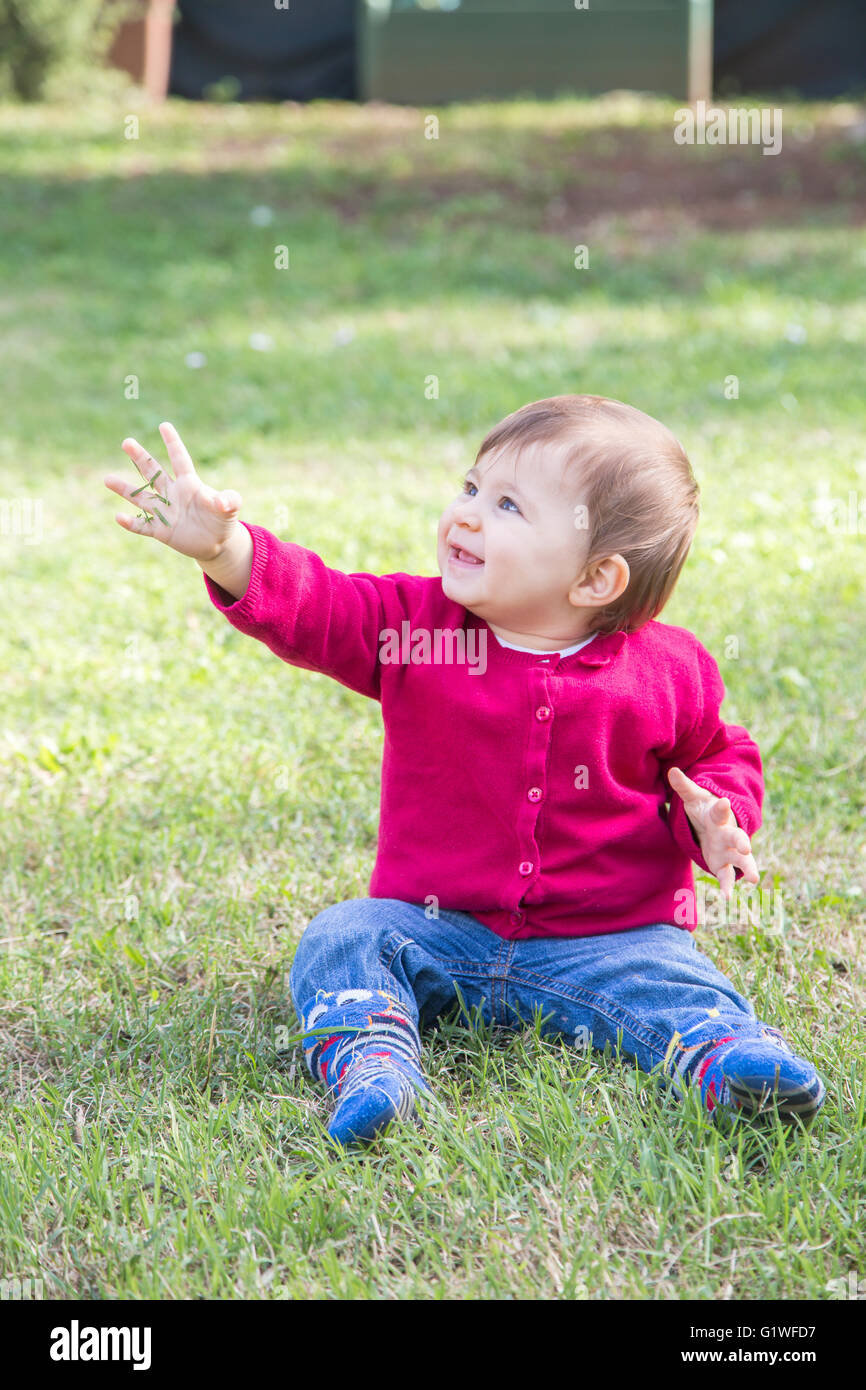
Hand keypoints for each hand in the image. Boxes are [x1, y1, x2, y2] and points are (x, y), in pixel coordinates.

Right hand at [104, 422, 242, 562]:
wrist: (216, 543)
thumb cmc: (222, 520)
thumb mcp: (230, 509)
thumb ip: (229, 501)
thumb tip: (223, 501)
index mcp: (189, 483)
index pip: (179, 459)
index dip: (173, 443)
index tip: (164, 425)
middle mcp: (172, 494)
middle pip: (153, 472)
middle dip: (141, 458)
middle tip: (126, 442)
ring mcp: (165, 512)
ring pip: (141, 497)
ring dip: (125, 489)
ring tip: (107, 479)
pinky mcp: (161, 531)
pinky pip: (143, 525)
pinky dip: (131, 523)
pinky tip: (119, 517)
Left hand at [667, 766, 758, 899]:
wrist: (714, 823)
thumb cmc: (703, 809)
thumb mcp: (693, 797)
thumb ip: (684, 786)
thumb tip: (671, 770)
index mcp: (719, 815)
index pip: (720, 810)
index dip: (721, 807)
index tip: (723, 802)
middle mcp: (728, 833)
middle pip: (737, 837)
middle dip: (741, 841)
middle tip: (746, 846)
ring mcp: (728, 850)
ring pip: (741, 859)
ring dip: (747, 867)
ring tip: (755, 878)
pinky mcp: (723, 863)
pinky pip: (727, 876)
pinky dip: (728, 886)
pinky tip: (727, 898)